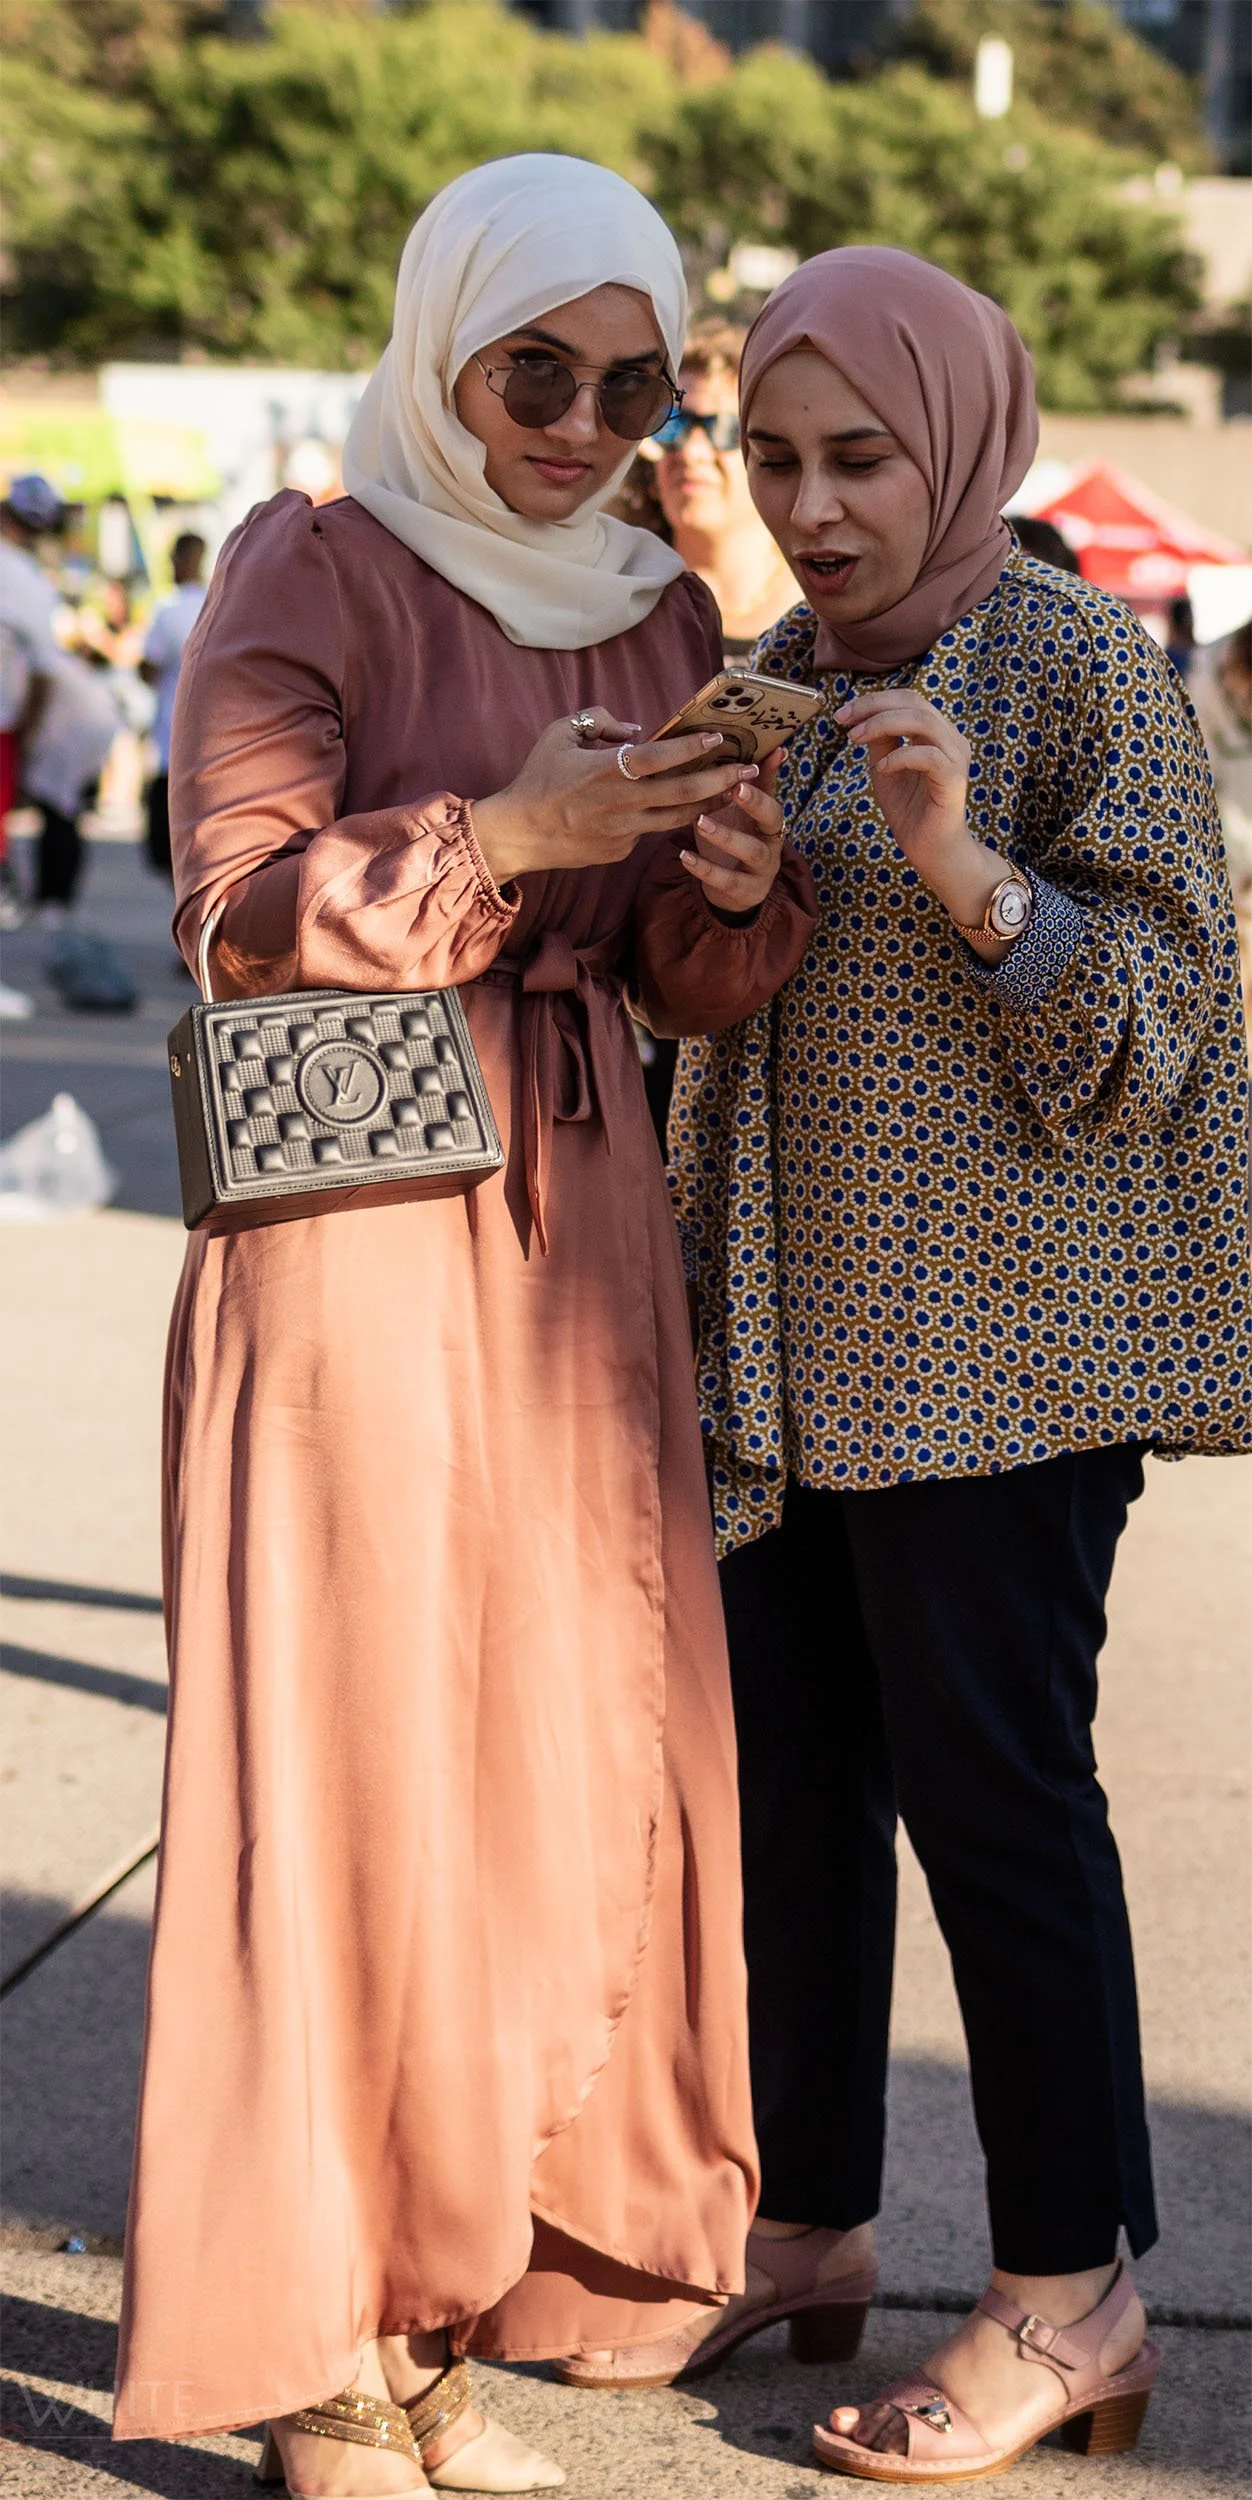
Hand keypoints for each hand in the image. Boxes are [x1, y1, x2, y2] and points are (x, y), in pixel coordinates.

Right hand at [472, 708, 750, 885]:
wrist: (519, 833)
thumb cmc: (538, 778)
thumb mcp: (560, 734)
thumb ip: (599, 721)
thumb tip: (637, 729)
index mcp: (606, 771)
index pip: (659, 758)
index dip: (692, 748)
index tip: (719, 738)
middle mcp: (620, 804)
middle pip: (684, 794)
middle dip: (723, 780)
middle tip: (751, 768)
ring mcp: (623, 832)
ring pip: (678, 819)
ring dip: (711, 804)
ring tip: (737, 790)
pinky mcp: (621, 852)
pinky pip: (650, 831)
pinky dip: (666, 818)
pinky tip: (685, 809)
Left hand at [680, 747, 784, 913]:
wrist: (734, 891)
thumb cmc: (734, 838)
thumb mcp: (737, 811)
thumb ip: (740, 782)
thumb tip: (749, 746)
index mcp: (769, 816)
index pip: (774, 789)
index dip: (771, 774)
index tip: (762, 758)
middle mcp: (773, 840)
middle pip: (774, 818)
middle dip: (756, 803)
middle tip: (734, 788)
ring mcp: (764, 868)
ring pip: (752, 851)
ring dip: (727, 835)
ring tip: (700, 821)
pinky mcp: (747, 892)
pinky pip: (728, 881)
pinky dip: (705, 869)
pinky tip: (684, 856)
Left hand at [834, 690, 1014, 953]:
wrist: (931, 850)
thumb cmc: (910, 810)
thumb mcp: (886, 769)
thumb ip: (880, 741)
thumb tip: (862, 717)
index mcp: (937, 733)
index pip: (908, 699)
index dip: (874, 700)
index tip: (842, 714)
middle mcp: (951, 739)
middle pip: (914, 702)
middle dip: (873, 707)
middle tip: (843, 721)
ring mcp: (956, 757)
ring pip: (922, 721)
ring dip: (883, 725)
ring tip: (855, 739)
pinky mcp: (955, 779)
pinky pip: (929, 755)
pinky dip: (901, 756)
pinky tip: (881, 768)